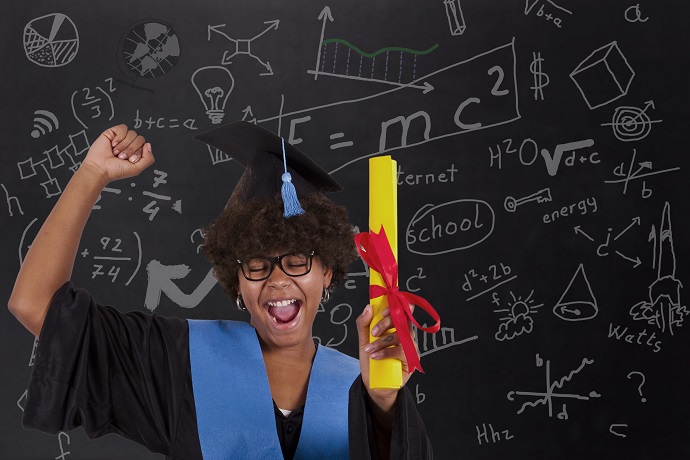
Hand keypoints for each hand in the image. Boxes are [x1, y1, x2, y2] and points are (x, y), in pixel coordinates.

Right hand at [80, 124, 154, 183]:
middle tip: (121, 157)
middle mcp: (130, 145)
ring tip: (116, 152)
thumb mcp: (137, 168)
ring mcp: (122, 138)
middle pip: (140, 139)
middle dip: (131, 149)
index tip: (130, 160)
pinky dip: (120, 137)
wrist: (100, 168)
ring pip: (133, 133)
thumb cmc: (115, 170)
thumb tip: (148, 144)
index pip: (145, 146)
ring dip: (124, 145)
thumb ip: (148, 158)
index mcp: (136, 153)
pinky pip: (123, 128)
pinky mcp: (113, 132)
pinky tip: (113, 144)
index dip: (138, 153)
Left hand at [356, 304, 417, 419]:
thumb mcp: (364, 341)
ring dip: (382, 341)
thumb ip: (364, 324)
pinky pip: (402, 351)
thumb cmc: (371, 360)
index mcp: (395, 327)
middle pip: (403, 321)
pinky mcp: (411, 360)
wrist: (374, 383)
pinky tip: (375, 357)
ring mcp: (410, 347)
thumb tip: (368, 307)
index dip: (395, 308)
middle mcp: (405, 335)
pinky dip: (386, 352)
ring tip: (370, 350)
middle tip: (374, 332)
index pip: (402, 311)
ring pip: (401, 336)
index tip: (382, 312)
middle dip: (386, 323)